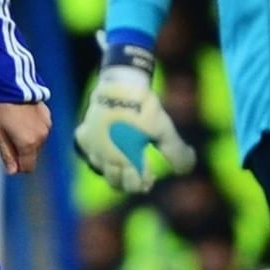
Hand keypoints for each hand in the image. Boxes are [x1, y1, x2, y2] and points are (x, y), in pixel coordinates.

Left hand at [0, 101, 51, 174]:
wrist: (11, 85)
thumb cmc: (0, 110)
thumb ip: (6, 154)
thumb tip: (12, 172)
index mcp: (28, 144)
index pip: (28, 167)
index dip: (18, 166)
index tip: (8, 156)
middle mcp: (41, 138)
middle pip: (32, 154)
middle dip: (21, 150)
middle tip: (7, 134)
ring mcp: (46, 126)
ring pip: (37, 141)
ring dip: (27, 138)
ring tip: (14, 122)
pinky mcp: (47, 116)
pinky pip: (40, 129)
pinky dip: (32, 127)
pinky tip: (22, 115)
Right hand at [74, 66, 195, 191]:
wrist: (120, 84)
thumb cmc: (145, 109)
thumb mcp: (165, 130)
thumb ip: (176, 153)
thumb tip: (185, 171)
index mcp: (126, 159)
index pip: (132, 185)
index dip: (143, 184)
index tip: (151, 177)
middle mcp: (106, 158)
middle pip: (114, 182)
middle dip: (128, 180)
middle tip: (138, 172)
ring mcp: (92, 147)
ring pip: (101, 169)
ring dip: (113, 170)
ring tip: (124, 161)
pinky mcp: (84, 135)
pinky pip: (88, 153)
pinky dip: (97, 154)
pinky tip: (106, 147)